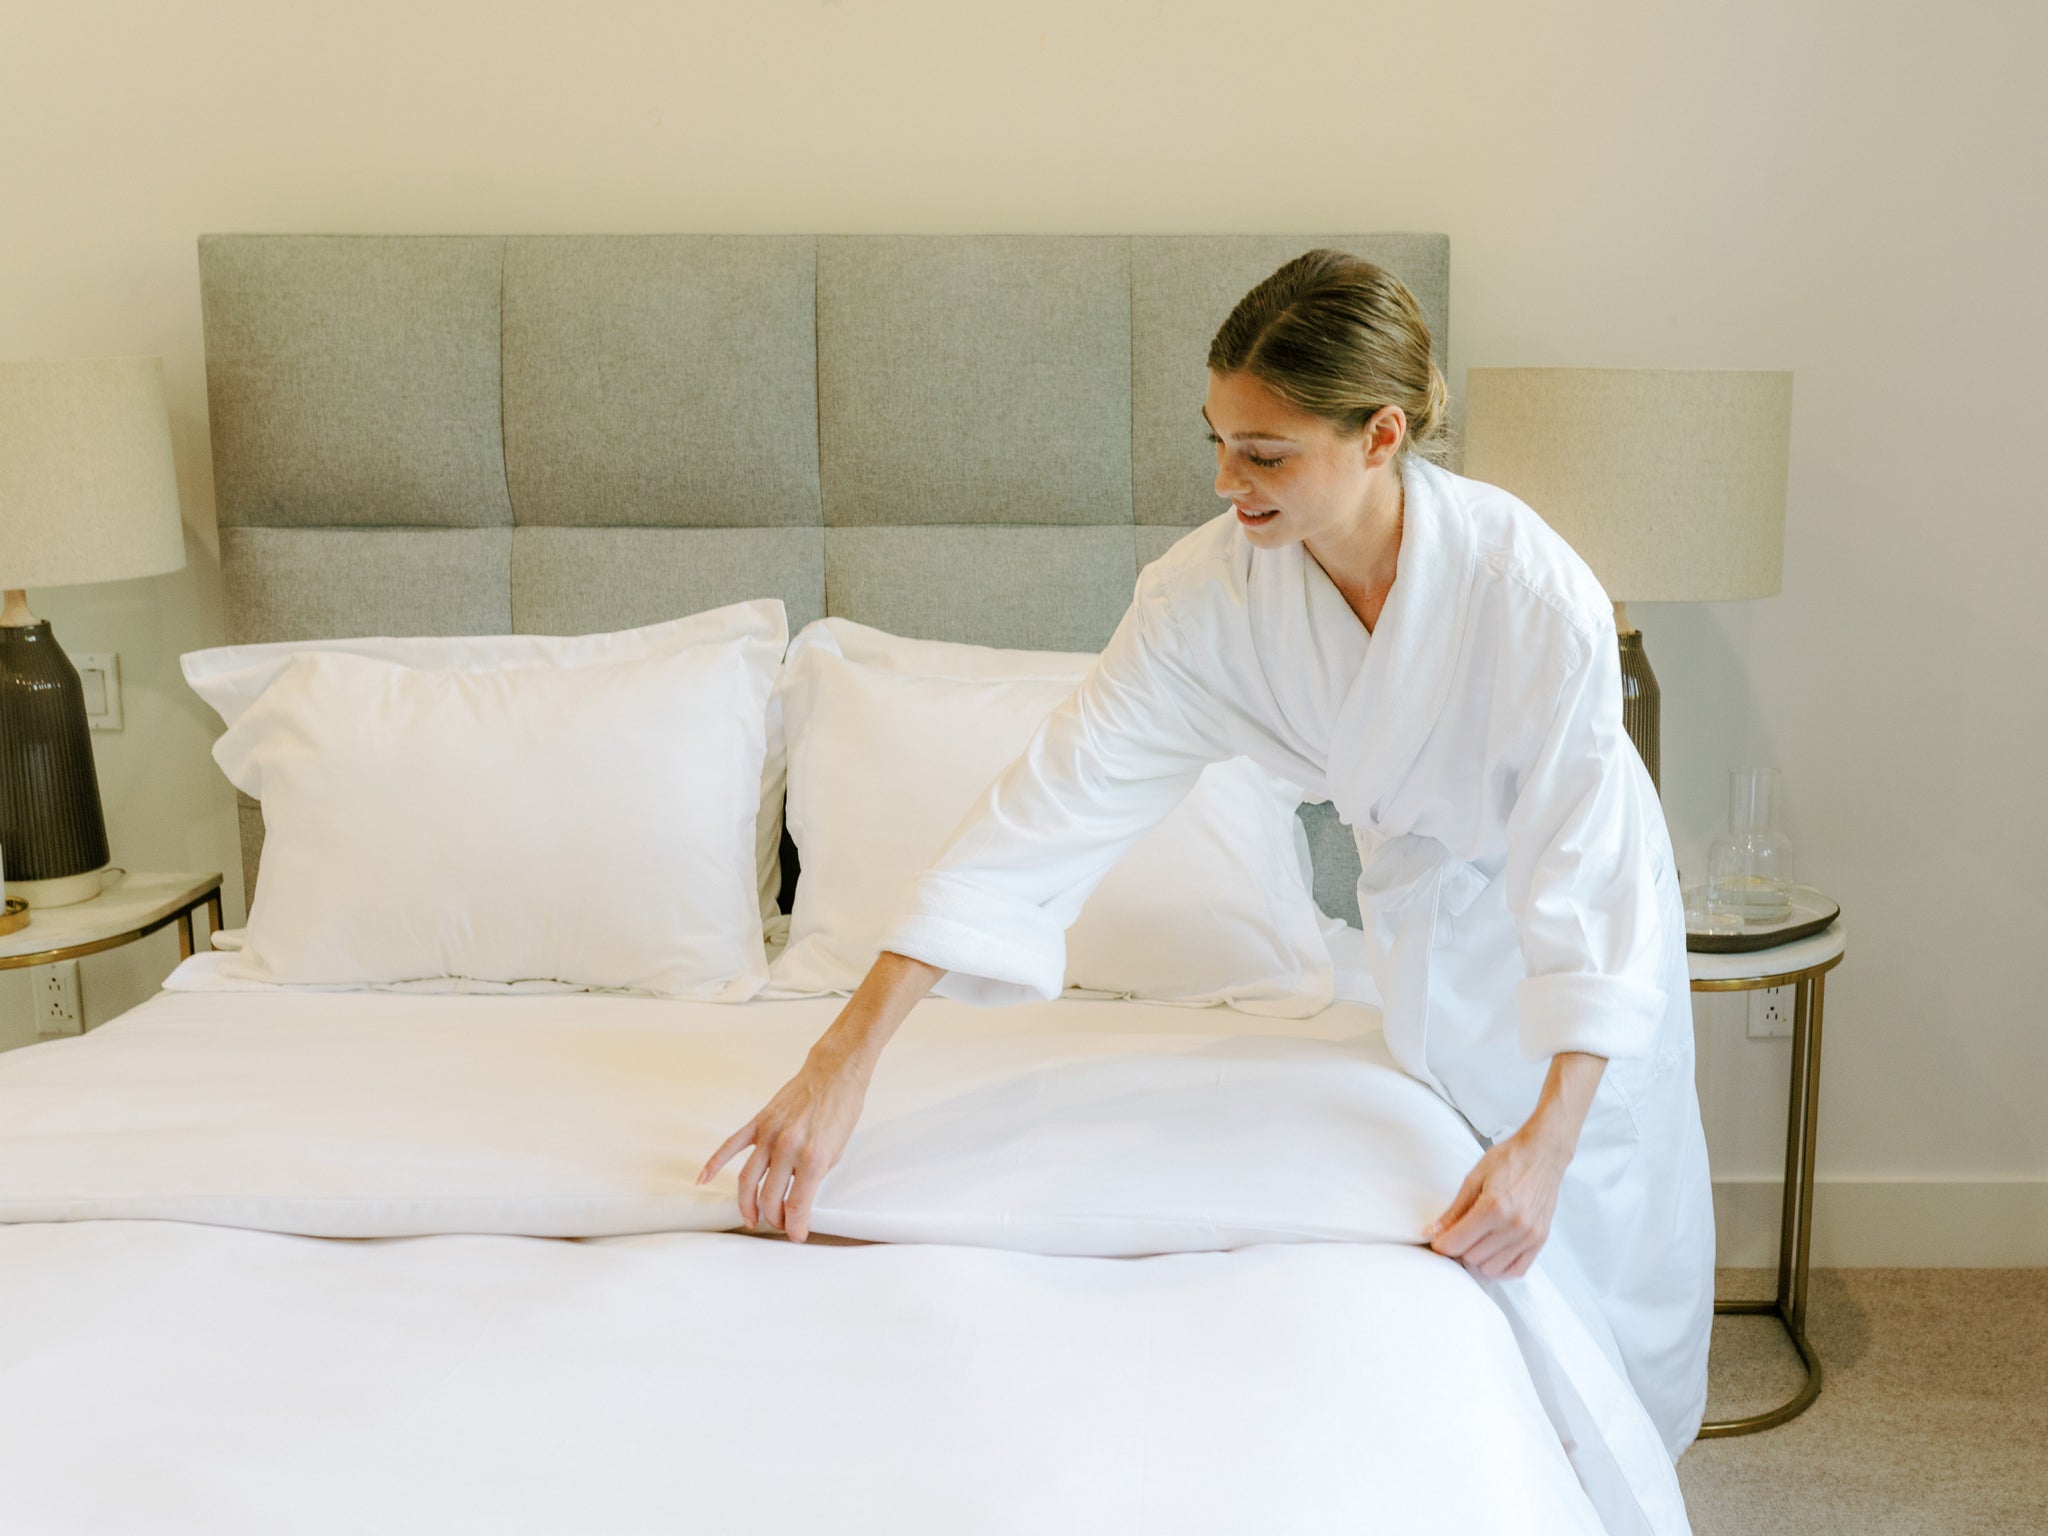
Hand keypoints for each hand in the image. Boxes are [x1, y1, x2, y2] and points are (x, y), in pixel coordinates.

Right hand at [696, 950, 941, 1243]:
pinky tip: (703, 1179)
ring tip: (751, 1219)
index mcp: (813, 1158)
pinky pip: (731, 1146)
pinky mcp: (759, 1122)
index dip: (796, 1227)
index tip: (796, 1236)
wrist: (834, 1073)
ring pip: (748, 1179)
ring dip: (747, 1204)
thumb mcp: (836, 1151)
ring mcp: (769, 1134)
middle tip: (780, 1225)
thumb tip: (798, 1201)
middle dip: (774, 1218)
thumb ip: (814, 1176)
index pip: (798, 1206)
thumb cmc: (840, 1110)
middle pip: (770, 1196)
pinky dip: (714, 1163)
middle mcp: (788, 1147)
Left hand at [1423, 1050, 1605, 1279]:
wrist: (1548, 1148)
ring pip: (1492, 1269)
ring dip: (1477, 1258)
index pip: (1455, 1244)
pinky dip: (1500, 1264)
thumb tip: (1431, 1233)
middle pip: (1471, 1260)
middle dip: (1457, 1250)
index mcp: (1495, 1208)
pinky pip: (1516, 1270)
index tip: (1434, 1236)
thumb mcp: (1473, 1176)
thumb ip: (1453, 1209)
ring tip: (1472, 1237)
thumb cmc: (1507, 1157)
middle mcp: (1515, 1226)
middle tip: (1452, 1232)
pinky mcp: (1541, 1241)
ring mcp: (1531, 1236)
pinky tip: (1492, 1246)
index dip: (1439, 1243)